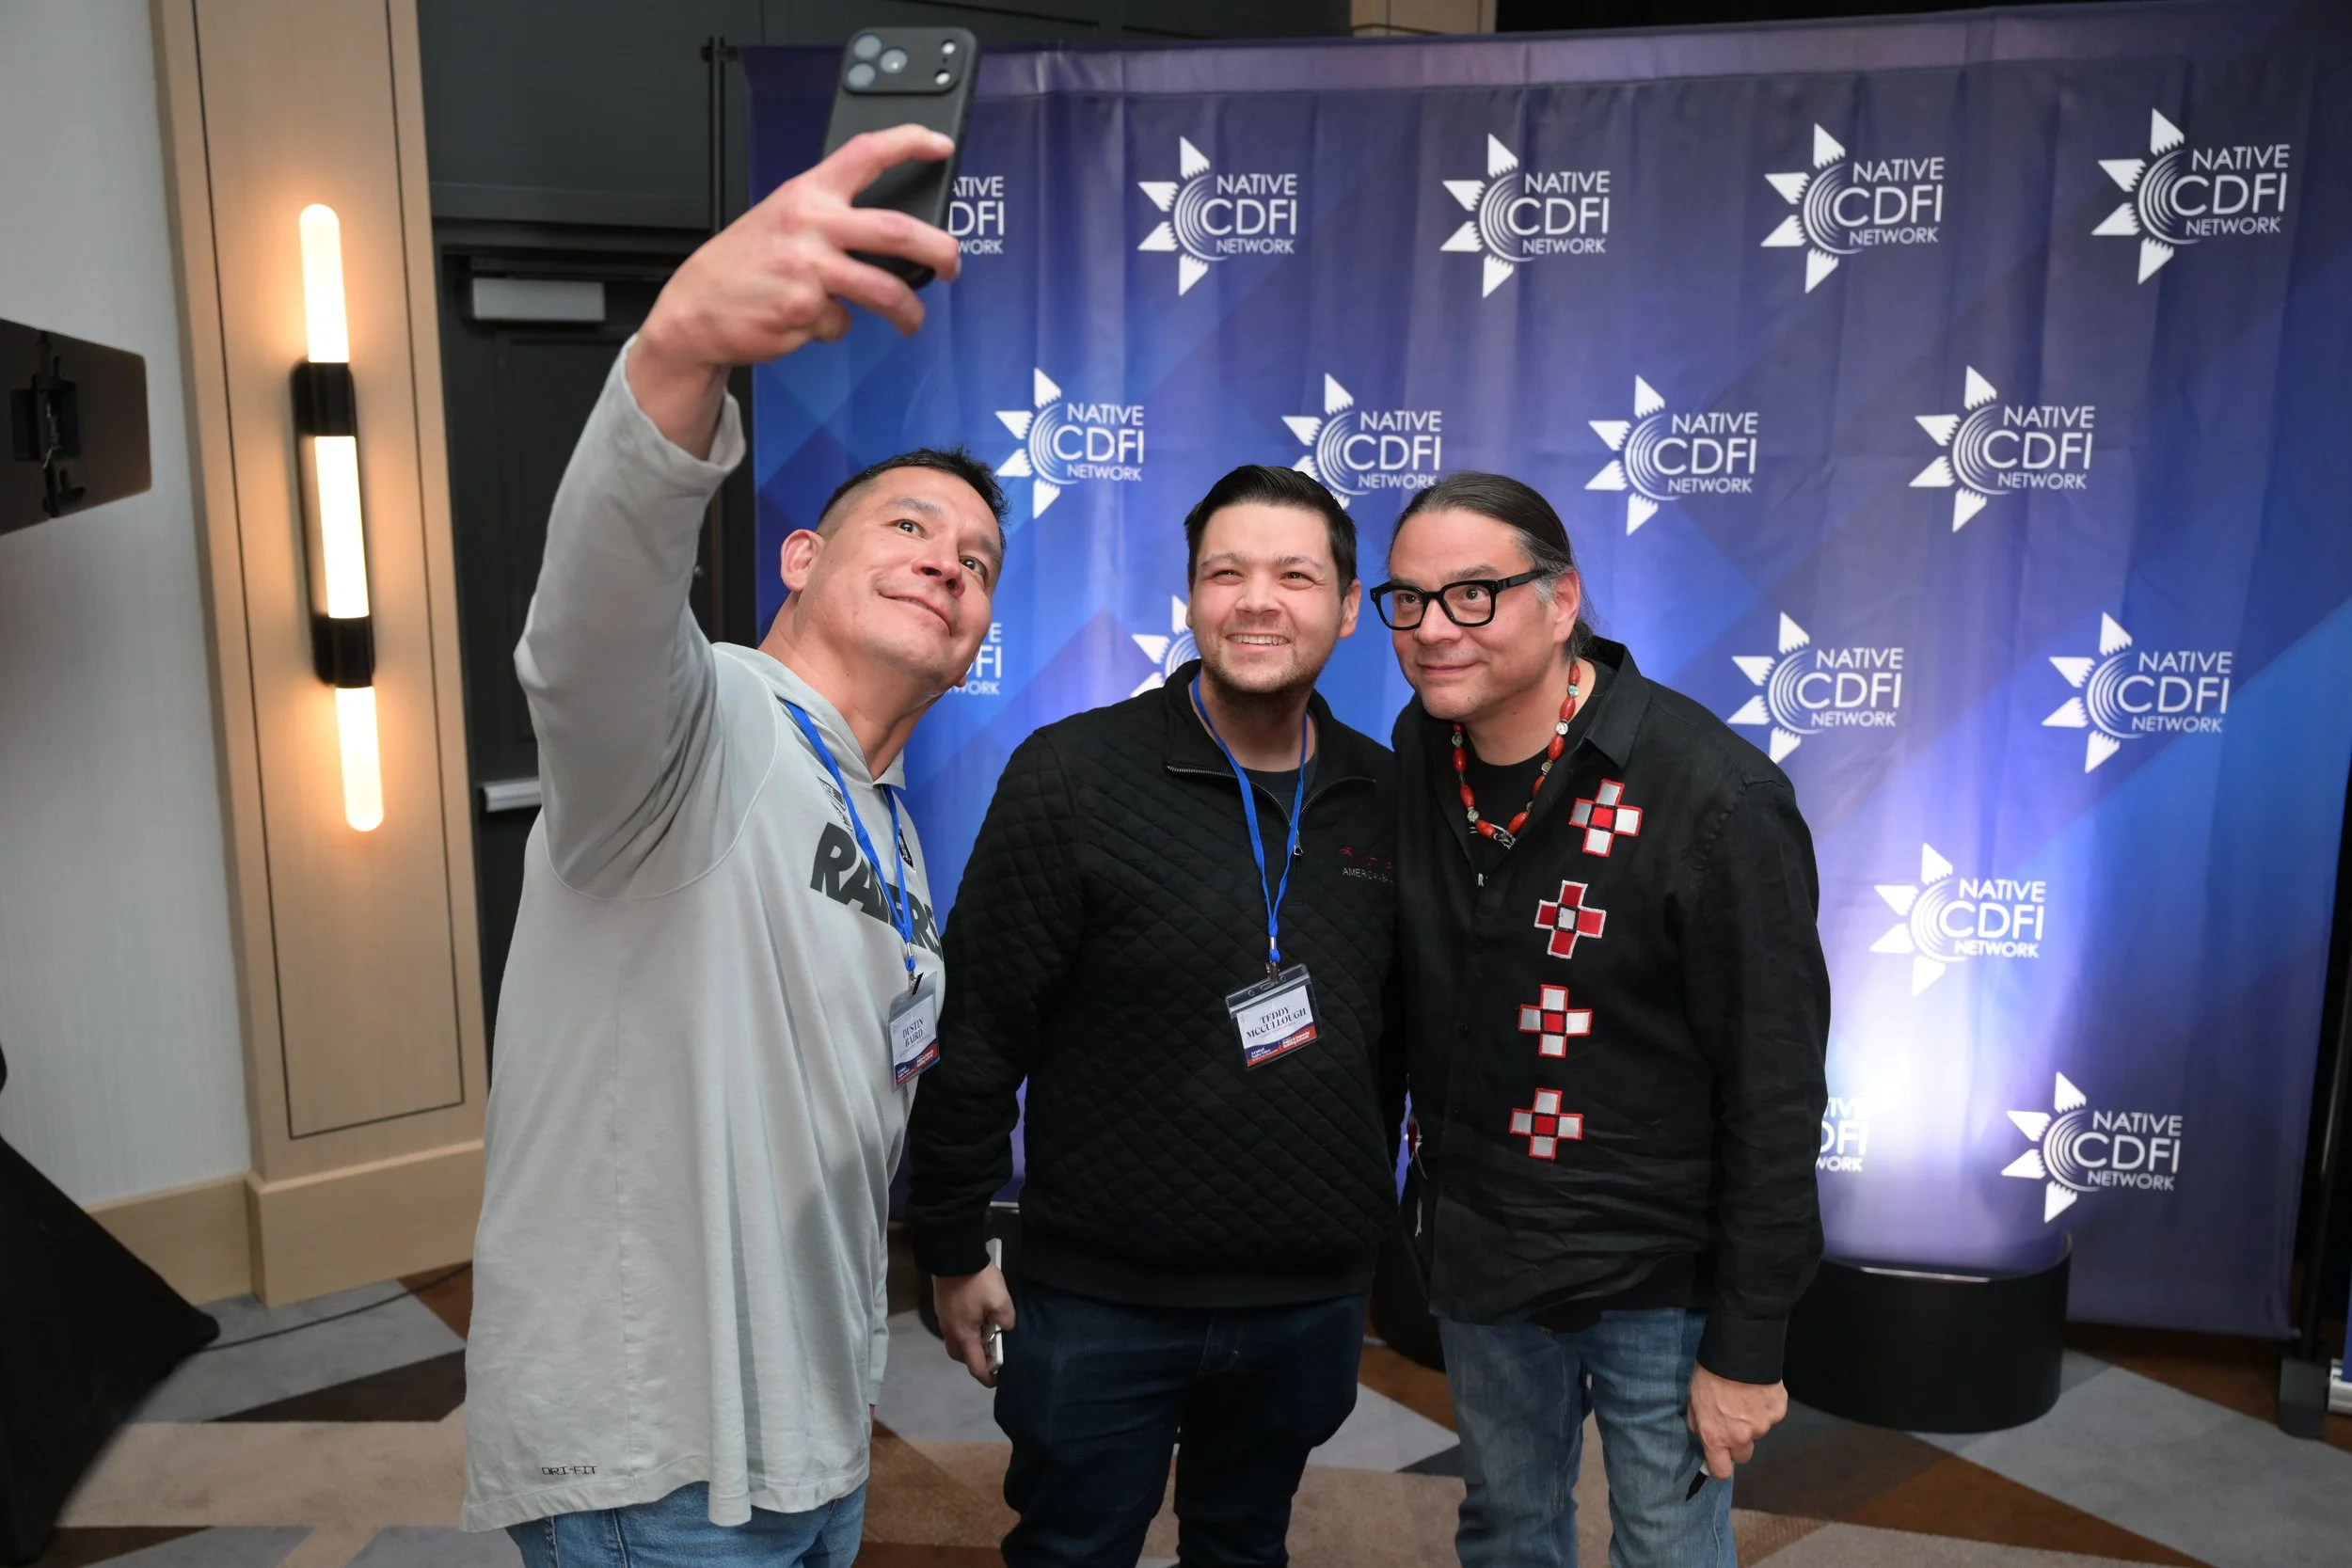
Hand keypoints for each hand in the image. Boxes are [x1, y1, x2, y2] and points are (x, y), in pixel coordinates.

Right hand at [627, 123, 961, 454]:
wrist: (695, 308)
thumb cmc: (742, 264)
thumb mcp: (781, 218)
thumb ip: (829, 218)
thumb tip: (886, 237)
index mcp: (807, 194)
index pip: (865, 154)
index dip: (908, 143)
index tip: (940, 144)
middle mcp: (811, 226)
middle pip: (897, 231)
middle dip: (939, 250)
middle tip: (952, 263)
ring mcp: (808, 270)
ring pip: (884, 291)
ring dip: (908, 313)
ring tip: (911, 322)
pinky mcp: (804, 311)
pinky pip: (842, 324)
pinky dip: (833, 328)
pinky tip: (806, 320)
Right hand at [933, 1265, 1015, 1387]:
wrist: (954, 1256)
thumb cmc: (977, 1282)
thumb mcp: (1001, 1301)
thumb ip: (1007, 1320)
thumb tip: (1005, 1328)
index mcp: (964, 1335)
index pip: (974, 1366)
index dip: (986, 1377)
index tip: (997, 1380)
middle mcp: (951, 1332)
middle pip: (961, 1356)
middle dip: (975, 1361)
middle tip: (992, 1354)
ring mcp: (944, 1319)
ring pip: (955, 1342)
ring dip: (969, 1345)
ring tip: (985, 1335)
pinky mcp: (942, 1308)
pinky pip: (953, 1329)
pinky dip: (965, 1332)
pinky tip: (976, 1319)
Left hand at [1685, 1364, 1786, 1479]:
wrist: (1737, 1354)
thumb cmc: (1708, 1376)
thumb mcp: (1692, 1401)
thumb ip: (1698, 1425)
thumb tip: (1704, 1438)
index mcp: (1716, 1437)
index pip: (1721, 1472)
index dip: (1720, 1466)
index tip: (1719, 1458)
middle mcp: (1741, 1437)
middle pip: (1743, 1455)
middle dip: (1738, 1443)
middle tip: (1732, 1420)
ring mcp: (1763, 1426)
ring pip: (1758, 1432)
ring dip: (1752, 1421)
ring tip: (1744, 1396)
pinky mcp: (1778, 1412)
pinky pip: (1771, 1416)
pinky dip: (1765, 1407)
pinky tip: (1758, 1390)